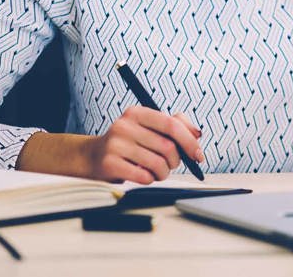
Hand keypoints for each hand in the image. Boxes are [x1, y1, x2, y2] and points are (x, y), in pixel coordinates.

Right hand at [85, 107, 203, 183]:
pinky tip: (142, 175)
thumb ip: (175, 125)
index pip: (171, 125)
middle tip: (169, 165)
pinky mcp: (109, 163)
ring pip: (158, 164)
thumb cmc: (130, 143)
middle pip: (167, 147)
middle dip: (175, 162)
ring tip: (155, 171)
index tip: (198, 155)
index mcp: (137, 112)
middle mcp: (125, 125)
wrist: (94, 156)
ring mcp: (115, 144)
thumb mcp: (149, 128)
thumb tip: (197, 133)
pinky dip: (149, 180)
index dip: (189, 141)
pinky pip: (144, 177)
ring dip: (162, 173)